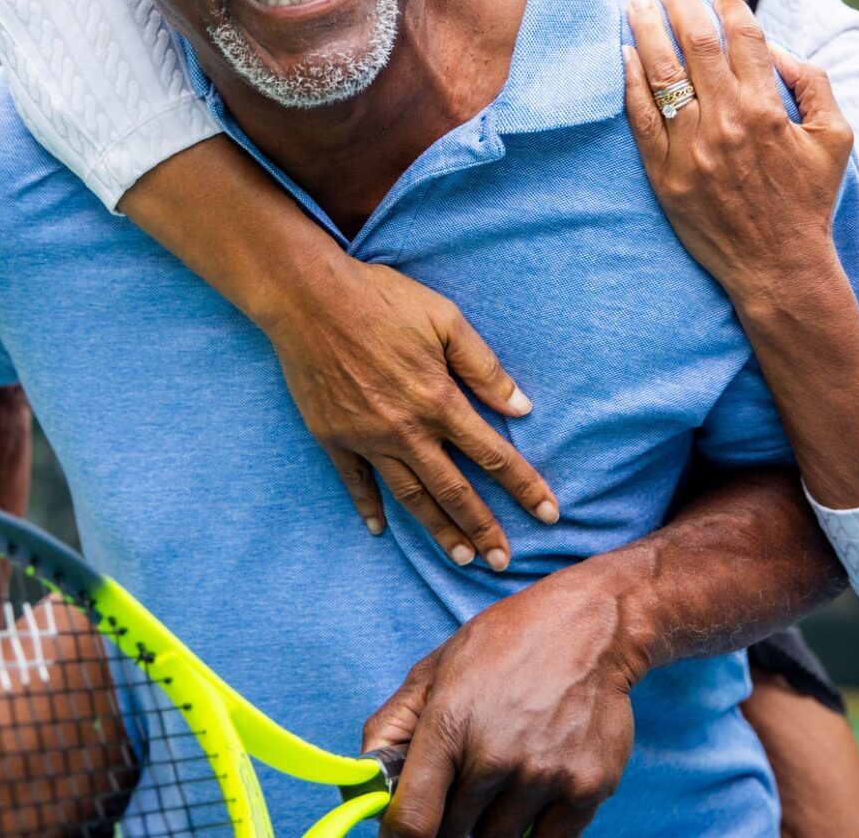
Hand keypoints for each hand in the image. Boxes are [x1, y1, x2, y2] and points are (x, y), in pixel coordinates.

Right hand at [261, 257, 559, 569]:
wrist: (308, 298)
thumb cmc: (381, 299)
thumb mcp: (445, 319)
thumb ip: (484, 367)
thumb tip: (521, 408)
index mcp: (438, 400)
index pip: (493, 456)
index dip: (524, 487)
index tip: (549, 514)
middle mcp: (405, 430)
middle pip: (454, 491)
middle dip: (484, 528)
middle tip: (504, 561)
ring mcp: (367, 438)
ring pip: (410, 496)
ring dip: (438, 530)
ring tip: (461, 558)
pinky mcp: (333, 437)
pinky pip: (355, 482)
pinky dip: (368, 508)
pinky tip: (380, 530)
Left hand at [361, 562, 642, 837]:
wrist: (590, 628)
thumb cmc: (505, 644)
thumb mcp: (435, 670)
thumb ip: (392, 727)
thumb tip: (363, 781)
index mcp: (448, 726)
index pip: (413, 821)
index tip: (401, 836)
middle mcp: (495, 757)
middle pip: (454, 835)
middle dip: (450, 820)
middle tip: (462, 789)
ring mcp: (543, 776)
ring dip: (492, 824)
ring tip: (502, 778)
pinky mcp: (586, 789)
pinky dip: (536, 828)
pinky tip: (534, 789)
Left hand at [622, 0, 854, 297]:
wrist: (778, 265)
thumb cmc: (809, 200)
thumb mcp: (836, 139)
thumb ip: (814, 85)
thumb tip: (778, 49)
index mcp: (768, 109)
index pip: (744, 39)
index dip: (730, 10)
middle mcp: (728, 122)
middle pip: (697, 45)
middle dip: (680, 5)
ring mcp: (692, 148)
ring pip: (662, 73)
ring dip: (647, 31)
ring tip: (634, 5)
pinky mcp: (665, 173)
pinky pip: (641, 118)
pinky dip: (630, 82)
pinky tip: (624, 55)